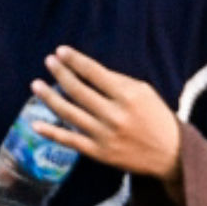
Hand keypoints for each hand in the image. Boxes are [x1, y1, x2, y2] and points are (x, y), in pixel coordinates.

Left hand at [31, 46, 183, 182]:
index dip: (75, 60)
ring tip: (36, 84)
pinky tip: (36, 123)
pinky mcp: (100, 153)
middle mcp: (115, 115)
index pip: (95, 73)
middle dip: (61, 73)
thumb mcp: (145, 92)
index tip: (60, 51)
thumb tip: (88, 72)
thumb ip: (118, 82)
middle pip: (79, 91)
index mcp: (128, 96)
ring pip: (70, 113)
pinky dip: (52, 133)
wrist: (170, 154)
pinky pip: (70, 141)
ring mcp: (105, 135)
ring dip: (49, 98)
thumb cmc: (156, 117)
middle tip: (48, 61)